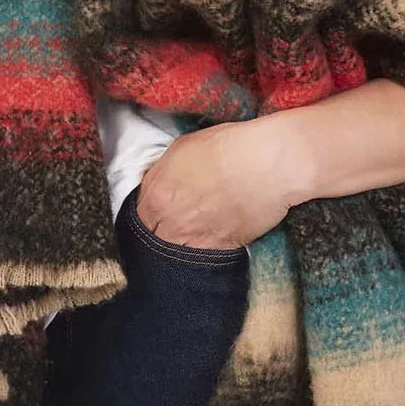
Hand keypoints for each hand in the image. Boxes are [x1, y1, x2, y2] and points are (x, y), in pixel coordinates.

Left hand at [133, 119, 300, 249]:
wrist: (264, 163)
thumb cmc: (227, 147)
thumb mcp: (182, 148)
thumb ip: (163, 172)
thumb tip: (160, 184)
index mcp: (157, 195)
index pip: (140, 218)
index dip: (150, 215)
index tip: (158, 214)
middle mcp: (171, 222)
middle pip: (156, 239)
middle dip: (162, 233)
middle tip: (175, 225)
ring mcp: (196, 240)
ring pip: (178, 254)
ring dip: (182, 246)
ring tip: (194, 234)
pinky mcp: (222, 250)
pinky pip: (206, 258)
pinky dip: (208, 250)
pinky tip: (214, 237)